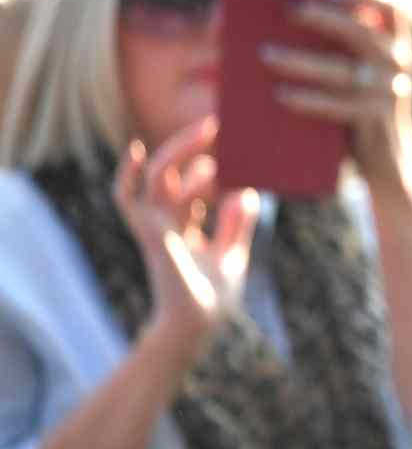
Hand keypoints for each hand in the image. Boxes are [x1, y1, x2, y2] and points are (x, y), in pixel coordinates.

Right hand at [112, 121, 259, 345]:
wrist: (197, 323)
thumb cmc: (212, 298)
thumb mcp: (232, 256)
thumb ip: (236, 226)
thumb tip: (246, 193)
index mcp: (186, 229)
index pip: (191, 188)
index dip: (204, 165)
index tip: (228, 142)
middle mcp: (168, 223)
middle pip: (174, 174)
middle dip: (191, 147)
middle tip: (215, 125)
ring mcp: (156, 225)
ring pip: (160, 176)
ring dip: (180, 150)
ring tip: (207, 131)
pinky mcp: (150, 230)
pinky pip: (127, 198)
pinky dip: (127, 174)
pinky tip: (136, 150)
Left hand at [260, 0, 411, 187]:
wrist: (383, 157)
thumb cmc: (355, 102)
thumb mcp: (350, 69)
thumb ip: (332, 44)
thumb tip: (272, 22)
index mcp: (391, 42)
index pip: (391, 7)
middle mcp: (397, 63)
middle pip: (362, 33)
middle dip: (325, 18)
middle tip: (289, 10)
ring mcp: (390, 92)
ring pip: (345, 71)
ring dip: (303, 60)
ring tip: (265, 54)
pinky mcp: (376, 118)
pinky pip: (341, 106)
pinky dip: (310, 99)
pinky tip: (281, 95)